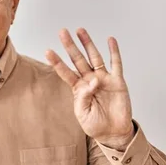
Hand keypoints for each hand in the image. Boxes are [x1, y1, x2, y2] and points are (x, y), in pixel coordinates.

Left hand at [45, 28, 134, 148]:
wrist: (113, 133)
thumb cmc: (96, 125)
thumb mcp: (83, 114)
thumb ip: (84, 98)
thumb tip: (92, 81)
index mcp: (78, 89)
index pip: (65, 72)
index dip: (57, 62)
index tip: (48, 51)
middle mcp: (90, 80)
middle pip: (78, 59)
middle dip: (70, 46)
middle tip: (62, 32)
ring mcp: (103, 79)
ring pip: (94, 57)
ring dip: (88, 43)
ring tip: (80, 30)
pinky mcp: (117, 81)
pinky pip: (116, 63)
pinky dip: (114, 51)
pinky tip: (110, 40)